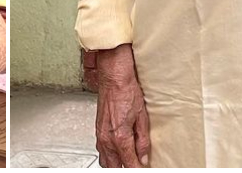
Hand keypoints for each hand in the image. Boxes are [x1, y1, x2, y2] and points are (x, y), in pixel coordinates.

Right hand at [94, 44, 150, 167]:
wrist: (113, 78)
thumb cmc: (126, 91)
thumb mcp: (142, 118)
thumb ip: (143, 140)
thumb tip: (144, 155)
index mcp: (120, 137)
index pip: (130, 164)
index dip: (138, 168)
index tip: (143, 168)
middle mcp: (107, 139)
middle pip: (114, 167)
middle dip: (125, 168)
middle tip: (136, 165)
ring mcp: (100, 135)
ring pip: (105, 161)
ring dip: (116, 164)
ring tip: (128, 161)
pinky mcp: (97, 131)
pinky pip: (101, 151)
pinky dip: (109, 156)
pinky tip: (117, 152)